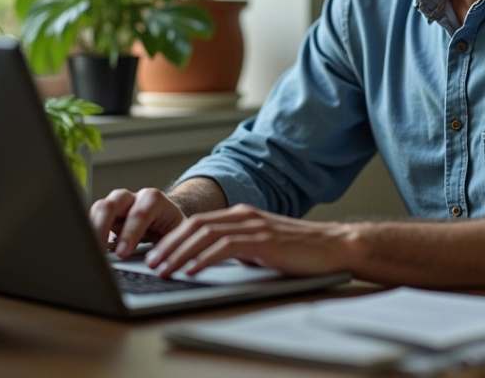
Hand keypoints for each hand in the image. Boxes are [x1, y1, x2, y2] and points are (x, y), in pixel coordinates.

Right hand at [89, 188, 185, 257]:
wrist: (167, 222)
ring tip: (89, 251)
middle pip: (114, 203)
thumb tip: (153, 263)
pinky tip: (86, 248)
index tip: (123, 253)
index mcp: (154, 200)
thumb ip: (167, 246)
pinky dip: (88, 233)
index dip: (130, 233)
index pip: (140, 213)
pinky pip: (92, 219)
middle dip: (103, 226)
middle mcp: (133, 198)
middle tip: (99, 251)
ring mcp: (117, 205)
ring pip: (99, 208)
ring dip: (92, 229)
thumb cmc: (173, 230)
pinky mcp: (106, 215)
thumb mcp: (176, 237)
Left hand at [144, 204, 348, 277]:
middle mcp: (246, 215)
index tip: (157, 254)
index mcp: (243, 214)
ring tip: (165, 270)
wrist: (333, 247)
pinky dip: (205, 258)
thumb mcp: (262, 247)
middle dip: (170, 244)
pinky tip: (193, 270)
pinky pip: (226, 247)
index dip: (174, 237)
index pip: (199, 222)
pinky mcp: (264, 241)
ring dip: (181, 253)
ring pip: (207, 235)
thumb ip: (239, 247)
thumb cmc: (300, 251)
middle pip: (197, 225)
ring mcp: (255, 226)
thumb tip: (213, 260)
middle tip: (151, 263)